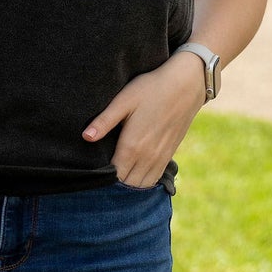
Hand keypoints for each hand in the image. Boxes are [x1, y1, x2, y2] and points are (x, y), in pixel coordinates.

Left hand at [83, 50, 205, 188]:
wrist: (186, 86)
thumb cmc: (151, 89)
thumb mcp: (124, 100)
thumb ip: (104, 121)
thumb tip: (86, 137)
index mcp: (132, 146)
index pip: (113, 176)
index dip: (101, 178)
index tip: (92, 173)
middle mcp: (147, 157)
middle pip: (126, 185)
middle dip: (113, 184)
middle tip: (101, 175)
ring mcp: (160, 158)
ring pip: (141, 185)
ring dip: (128, 185)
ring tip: (116, 176)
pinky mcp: (169, 155)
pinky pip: (154, 179)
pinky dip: (143, 182)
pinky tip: (134, 174)